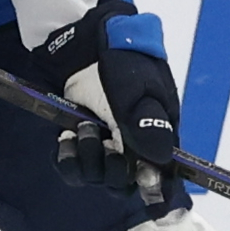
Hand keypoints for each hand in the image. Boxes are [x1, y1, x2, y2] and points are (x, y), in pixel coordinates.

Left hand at [35, 5, 179, 200]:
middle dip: (114, 169)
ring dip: (89, 156)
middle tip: (108, 141)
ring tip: (84, 126)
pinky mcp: (77, 142)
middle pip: (126, 185)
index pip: (163, 177)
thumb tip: (161, 159)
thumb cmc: (121, 60)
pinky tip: (67, 137)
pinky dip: (68, 157)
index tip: (144, 183)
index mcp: (157, 136)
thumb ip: (149, 123)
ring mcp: (103, 145)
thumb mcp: (139, 89)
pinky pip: (72, 169)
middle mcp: (131, 147)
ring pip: (97, 178)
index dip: (155, 188)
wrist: (83, 42)